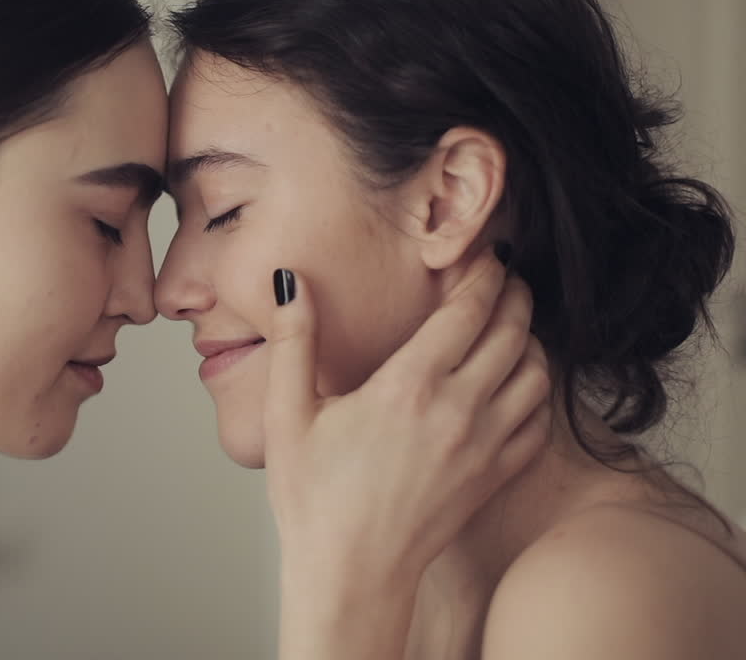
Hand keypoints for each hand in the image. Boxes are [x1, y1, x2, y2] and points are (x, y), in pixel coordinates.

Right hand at [265, 249, 549, 658]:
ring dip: (531, 340)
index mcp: (408, 386)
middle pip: (514, 331)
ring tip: (511, 325)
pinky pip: (540, 421)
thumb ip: (293, 341)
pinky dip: (538, 392)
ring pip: (538, 373)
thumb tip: (289, 282)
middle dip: (514, 294)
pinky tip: (517, 384)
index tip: (486, 254)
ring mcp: (484, 446)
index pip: (469, 309)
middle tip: (505, 276)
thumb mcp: (287, 414)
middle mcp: (458, 410)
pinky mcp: (495, 477)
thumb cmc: (313, 498)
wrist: (350, 572)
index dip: (485, 272)